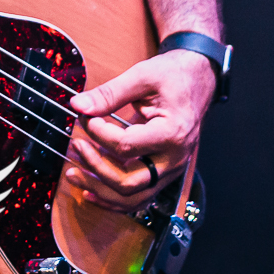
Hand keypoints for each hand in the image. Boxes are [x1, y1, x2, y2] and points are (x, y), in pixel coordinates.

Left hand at [62, 49, 216, 211]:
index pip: (125, 146)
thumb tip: (78, 105)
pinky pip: (138, 196)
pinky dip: (113, 198)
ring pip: (132, 198)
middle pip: (128, 182)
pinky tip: (91, 190)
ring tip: (73, 174)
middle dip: (95, 167)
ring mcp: (170, 170)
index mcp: (171, 134)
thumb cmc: (175, 76)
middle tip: (75, 146)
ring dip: (99, 190)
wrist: (199, 79)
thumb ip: (109, 93)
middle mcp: (173, 159)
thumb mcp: (142, 76)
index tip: (85, 117)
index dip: (98, 134)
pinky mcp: (163, 173)